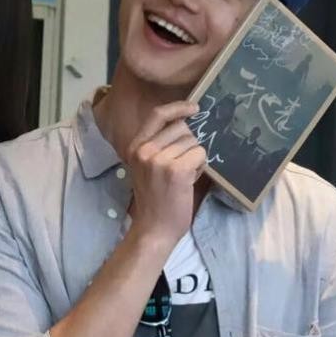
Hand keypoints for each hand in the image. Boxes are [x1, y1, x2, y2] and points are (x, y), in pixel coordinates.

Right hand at [126, 100, 205, 248]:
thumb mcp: (147, 167)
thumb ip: (159, 145)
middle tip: (181, 167)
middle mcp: (144, 150)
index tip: (195, 108)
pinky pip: (200, 154)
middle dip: (189, 144)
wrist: (153, 228)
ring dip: (195, 158)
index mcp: (135, 147)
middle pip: (182, 128)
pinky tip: (189, 182)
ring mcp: (159, 159)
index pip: (157, 115)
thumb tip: (188, 123)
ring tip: (183, 178)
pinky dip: (200, 167)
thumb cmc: (154, 200)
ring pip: (194, 142)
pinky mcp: (176, 170)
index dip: (178, 108)